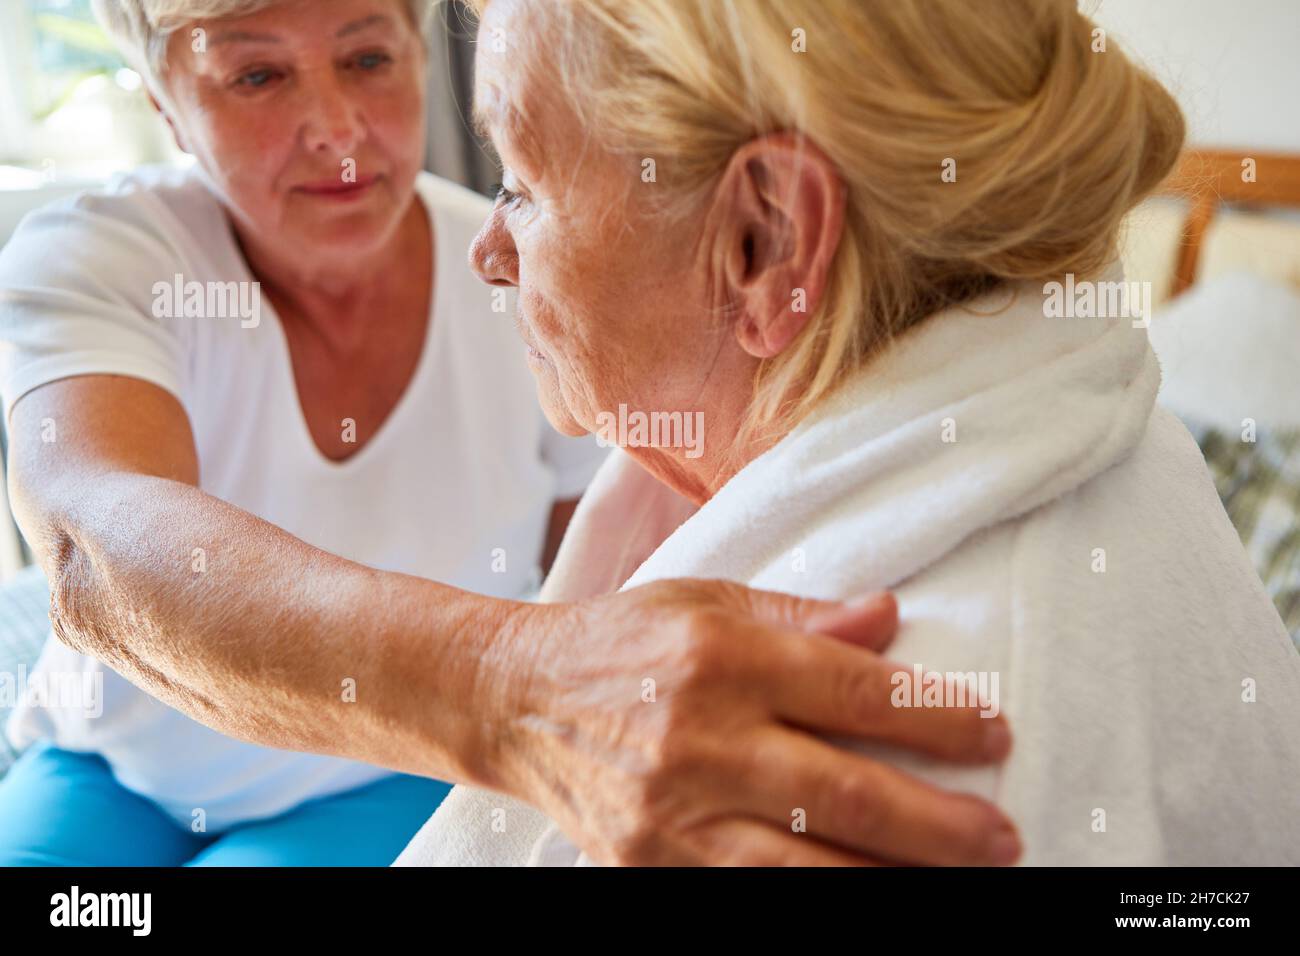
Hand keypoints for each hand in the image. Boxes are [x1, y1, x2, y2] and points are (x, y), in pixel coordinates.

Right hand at [491, 579, 1020, 865]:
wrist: (517, 703)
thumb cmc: (623, 641)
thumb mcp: (705, 600)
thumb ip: (801, 615)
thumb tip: (891, 619)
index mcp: (721, 655)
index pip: (853, 689)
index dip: (936, 716)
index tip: (992, 735)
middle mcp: (701, 736)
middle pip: (843, 792)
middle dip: (939, 822)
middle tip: (1003, 835)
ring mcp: (673, 812)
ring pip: (803, 867)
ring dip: (890, 879)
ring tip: (959, 879)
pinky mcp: (651, 866)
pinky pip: (747, 896)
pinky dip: (810, 900)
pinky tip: (865, 896)